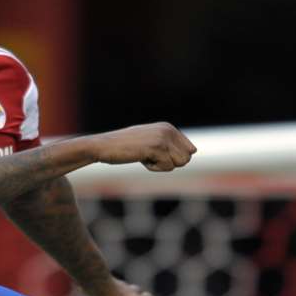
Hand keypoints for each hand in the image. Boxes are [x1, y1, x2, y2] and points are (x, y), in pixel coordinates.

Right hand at [82, 122, 196, 172]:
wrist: (102, 146)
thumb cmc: (123, 147)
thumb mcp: (148, 141)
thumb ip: (168, 143)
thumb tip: (193, 151)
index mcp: (168, 127)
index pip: (190, 150)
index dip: (173, 158)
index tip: (155, 154)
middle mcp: (168, 130)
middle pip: (187, 158)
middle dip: (170, 163)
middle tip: (150, 157)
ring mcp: (163, 138)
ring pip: (179, 163)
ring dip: (162, 166)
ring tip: (144, 157)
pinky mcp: (156, 148)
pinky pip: (167, 167)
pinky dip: (153, 168)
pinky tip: (140, 159)